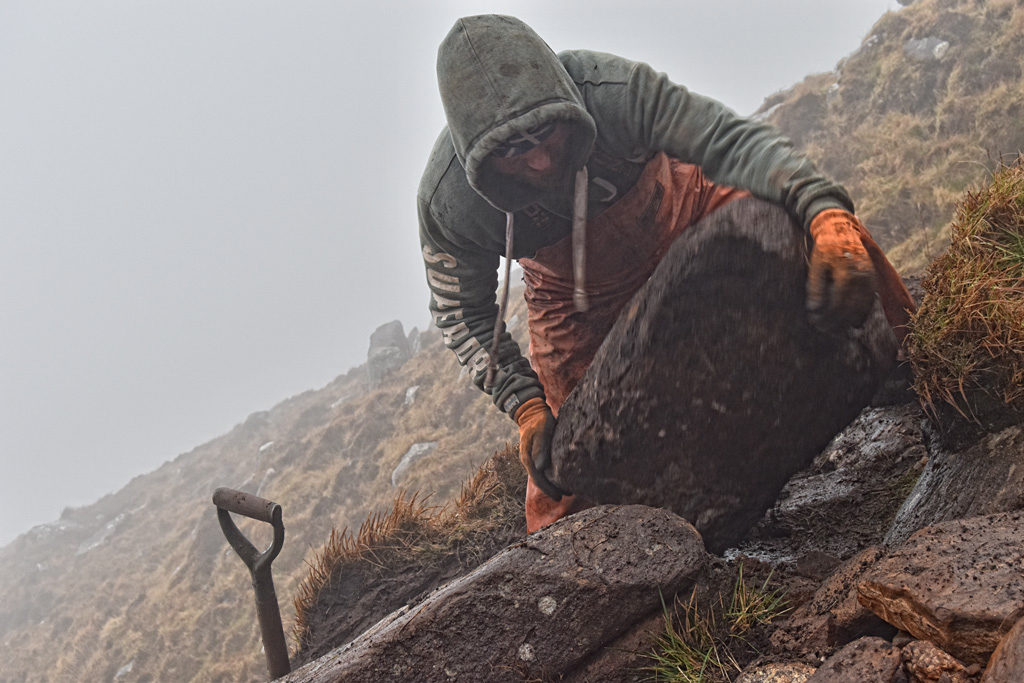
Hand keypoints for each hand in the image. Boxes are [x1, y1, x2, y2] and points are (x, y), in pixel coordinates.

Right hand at [514, 397, 566, 500]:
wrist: (532, 411)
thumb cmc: (539, 420)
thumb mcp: (542, 431)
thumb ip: (541, 448)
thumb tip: (541, 468)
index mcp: (527, 457)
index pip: (538, 478)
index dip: (548, 489)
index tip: (559, 496)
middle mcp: (528, 459)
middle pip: (539, 479)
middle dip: (551, 489)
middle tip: (566, 495)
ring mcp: (531, 457)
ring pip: (540, 475)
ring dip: (551, 484)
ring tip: (565, 489)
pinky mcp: (536, 454)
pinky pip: (543, 469)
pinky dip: (551, 475)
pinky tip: (560, 477)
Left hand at [806, 209, 876, 330]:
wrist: (841, 229)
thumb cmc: (825, 248)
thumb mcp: (816, 264)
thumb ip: (816, 286)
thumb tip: (814, 308)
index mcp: (847, 272)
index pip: (838, 302)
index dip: (828, 315)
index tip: (817, 322)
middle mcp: (862, 275)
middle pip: (851, 307)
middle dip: (838, 321)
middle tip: (824, 329)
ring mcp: (870, 276)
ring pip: (863, 306)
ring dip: (850, 320)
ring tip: (837, 329)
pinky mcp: (873, 277)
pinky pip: (869, 299)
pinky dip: (861, 312)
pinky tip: (851, 321)